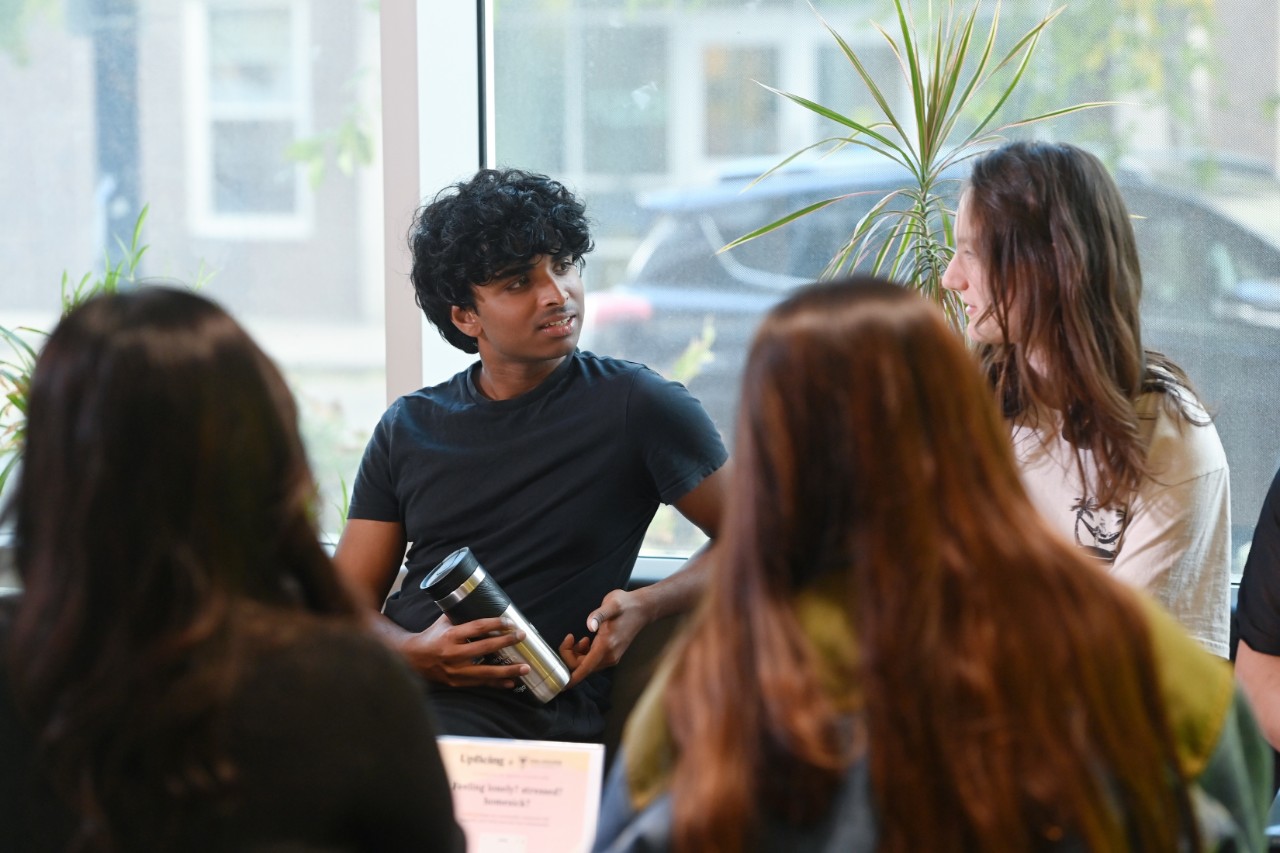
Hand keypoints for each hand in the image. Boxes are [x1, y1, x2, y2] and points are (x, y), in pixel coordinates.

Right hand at [400, 614, 530, 688]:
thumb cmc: (432, 637)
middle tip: (522, 637)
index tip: (510, 622)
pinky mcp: (457, 683)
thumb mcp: (444, 622)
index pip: (476, 628)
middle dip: (506, 643)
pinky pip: (481, 684)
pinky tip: (512, 683)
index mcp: (450, 636)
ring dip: (508, 671)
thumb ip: (462, 615)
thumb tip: (483, 602)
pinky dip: (498, 684)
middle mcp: (453, 654)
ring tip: (525, 668)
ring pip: (486, 672)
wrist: (412, 660)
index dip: (495, 625)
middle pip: (484, 648)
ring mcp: (456, 671)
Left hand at [563, 588, 649, 686]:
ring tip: (577, 638)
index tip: (558, 681)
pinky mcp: (611, 655)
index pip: (584, 669)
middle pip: (581, 667)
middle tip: (569, 638)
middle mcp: (609, 656)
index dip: (570, 677)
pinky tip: (585, 640)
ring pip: (586, 665)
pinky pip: (592, 661)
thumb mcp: (611, 604)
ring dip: (576, 655)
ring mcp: (611, 657)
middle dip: (569, 656)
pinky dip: (583, 654)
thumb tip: (590, 626)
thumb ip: (599, 615)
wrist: (642, 609)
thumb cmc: (625, 604)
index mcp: (606, 646)